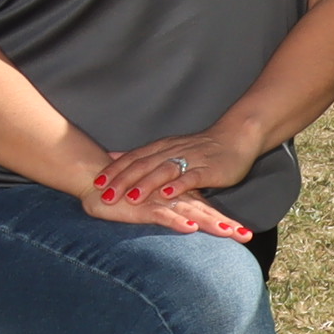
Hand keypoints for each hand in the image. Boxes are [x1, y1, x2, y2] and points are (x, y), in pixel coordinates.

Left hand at [88, 126, 259, 212]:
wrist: (237, 136)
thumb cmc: (203, 147)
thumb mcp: (168, 148)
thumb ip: (142, 155)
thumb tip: (111, 157)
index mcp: (162, 147)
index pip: (133, 157)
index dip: (114, 170)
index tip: (95, 184)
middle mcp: (173, 151)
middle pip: (144, 165)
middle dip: (123, 181)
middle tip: (104, 196)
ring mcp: (191, 159)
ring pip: (164, 170)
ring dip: (146, 184)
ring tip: (131, 197)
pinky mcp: (209, 169)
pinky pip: (192, 176)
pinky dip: (179, 185)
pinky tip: (168, 194)